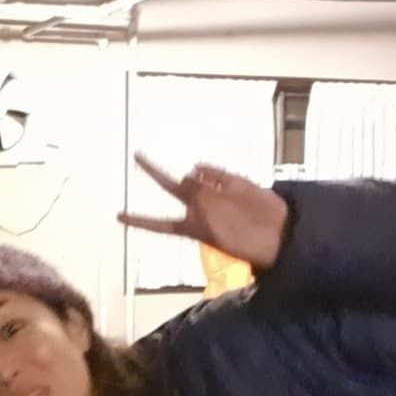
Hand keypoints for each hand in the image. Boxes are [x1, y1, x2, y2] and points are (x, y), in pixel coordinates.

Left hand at [117, 154, 287, 268]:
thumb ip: (198, 198)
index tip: (117, 216)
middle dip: (154, 172)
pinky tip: (215, 178)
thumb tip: (190, 173)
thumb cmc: (243, 240)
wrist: (277, 232)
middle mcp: (198, 209)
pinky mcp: (233, 182)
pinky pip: (213, 171)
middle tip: (136, 155)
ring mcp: (215, 194)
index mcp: (191, 227)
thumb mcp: (212, 226)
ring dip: (197, 181)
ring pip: (193, 178)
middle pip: (172, 187)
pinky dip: (210, 172)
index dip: (138, 220)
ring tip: (218, 199)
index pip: (158, 224)